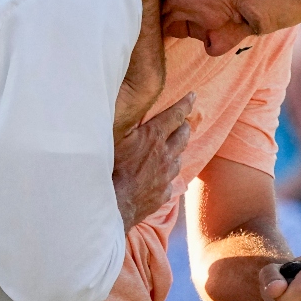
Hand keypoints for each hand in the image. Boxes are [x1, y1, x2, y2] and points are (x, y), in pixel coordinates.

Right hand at [112, 92, 193, 228]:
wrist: (111, 204)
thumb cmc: (108, 167)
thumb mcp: (114, 134)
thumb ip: (127, 117)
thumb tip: (131, 98)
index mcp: (153, 136)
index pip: (175, 115)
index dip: (185, 104)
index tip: (193, 95)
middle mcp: (164, 155)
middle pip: (182, 136)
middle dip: (184, 126)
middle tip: (184, 121)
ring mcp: (165, 176)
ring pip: (178, 159)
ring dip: (177, 151)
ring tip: (174, 148)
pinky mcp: (162, 194)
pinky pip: (170, 182)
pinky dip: (168, 176)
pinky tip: (163, 177)